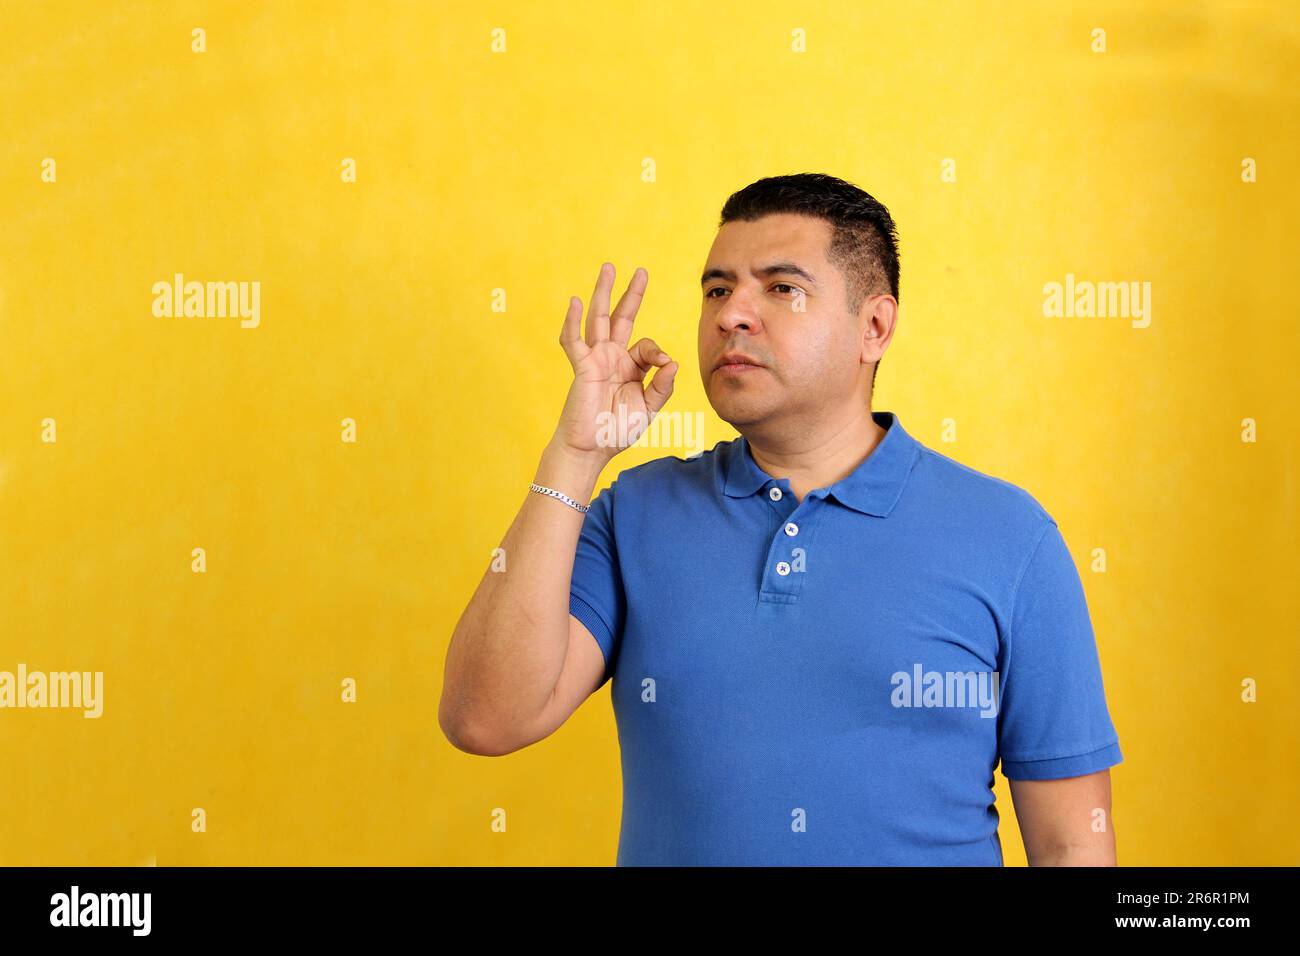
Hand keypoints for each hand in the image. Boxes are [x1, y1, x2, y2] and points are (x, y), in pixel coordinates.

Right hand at [552, 263, 677, 459]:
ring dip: (602, 293)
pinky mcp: (581, 367)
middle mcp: (612, 358)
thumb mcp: (648, 407)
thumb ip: (662, 386)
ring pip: (598, 319)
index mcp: (629, 367)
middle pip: (621, 318)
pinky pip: (574, 341)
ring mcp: (595, 359)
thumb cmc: (616, 430)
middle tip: (641, 270)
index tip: (664, 364)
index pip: (646, 346)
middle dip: (630, 294)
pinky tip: (577, 302)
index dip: (657, 351)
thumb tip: (673, 361)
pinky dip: (573, 321)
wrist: (592, 449)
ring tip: (608, 268)